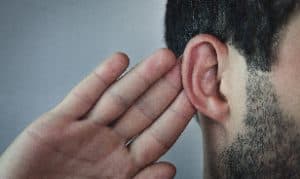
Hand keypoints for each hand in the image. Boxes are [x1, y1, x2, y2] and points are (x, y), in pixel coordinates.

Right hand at [0, 49, 194, 178]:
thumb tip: (170, 169)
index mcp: (123, 166)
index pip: (159, 137)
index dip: (177, 116)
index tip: (194, 96)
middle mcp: (108, 144)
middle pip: (143, 112)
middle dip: (164, 89)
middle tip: (184, 67)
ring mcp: (85, 130)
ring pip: (118, 98)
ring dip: (141, 77)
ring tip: (162, 58)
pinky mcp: (59, 121)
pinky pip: (84, 95)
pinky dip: (101, 77)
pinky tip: (120, 61)